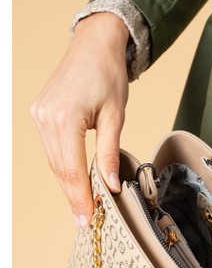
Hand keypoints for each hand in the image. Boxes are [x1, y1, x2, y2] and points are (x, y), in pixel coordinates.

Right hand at [31, 12, 129, 226]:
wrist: (94, 45)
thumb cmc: (108, 76)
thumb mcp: (115, 117)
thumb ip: (110, 154)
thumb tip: (112, 187)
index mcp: (65, 119)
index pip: (72, 170)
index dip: (80, 199)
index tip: (88, 220)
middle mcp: (45, 118)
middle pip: (60, 170)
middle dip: (73, 197)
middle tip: (85, 222)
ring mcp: (39, 115)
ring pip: (54, 162)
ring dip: (67, 185)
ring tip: (81, 208)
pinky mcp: (40, 113)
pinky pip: (52, 149)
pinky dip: (63, 168)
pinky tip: (74, 182)